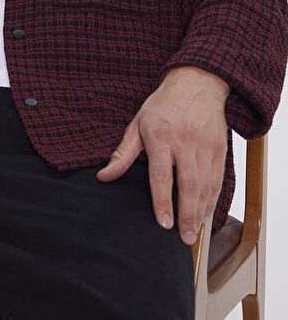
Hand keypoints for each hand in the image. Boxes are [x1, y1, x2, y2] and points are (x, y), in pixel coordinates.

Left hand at [96, 66, 228, 244]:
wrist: (196, 83)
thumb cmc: (162, 105)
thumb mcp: (137, 124)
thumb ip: (123, 154)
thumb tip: (104, 176)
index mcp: (161, 136)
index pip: (162, 175)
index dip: (163, 201)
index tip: (163, 223)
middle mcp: (185, 142)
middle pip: (188, 185)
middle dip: (186, 214)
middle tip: (182, 238)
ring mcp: (204, 145)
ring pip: (205, 185)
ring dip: (200, 212)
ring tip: (192, 232)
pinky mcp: (219, 148)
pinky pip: (217, 179)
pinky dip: (212, 199)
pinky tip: (205, 213)